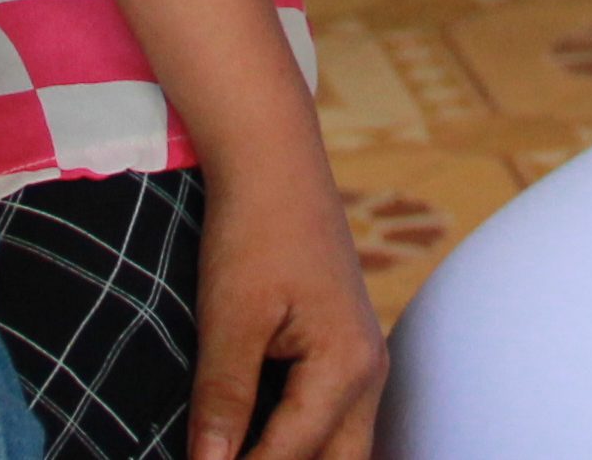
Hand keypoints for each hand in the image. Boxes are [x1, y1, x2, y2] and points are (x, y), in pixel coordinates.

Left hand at [189, 145, 385, 459]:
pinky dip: (303, 442)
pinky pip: (334, 420)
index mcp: (345, 367)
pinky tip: (258, 441)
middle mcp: (368, 373)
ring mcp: (363, 363)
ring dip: (300, 458)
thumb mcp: (230, 318)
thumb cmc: (254, 230)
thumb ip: (223, 400)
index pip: (291, 456)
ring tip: (242, 452)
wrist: (276, 162)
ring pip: (343, 450)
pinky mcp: (346, 352)